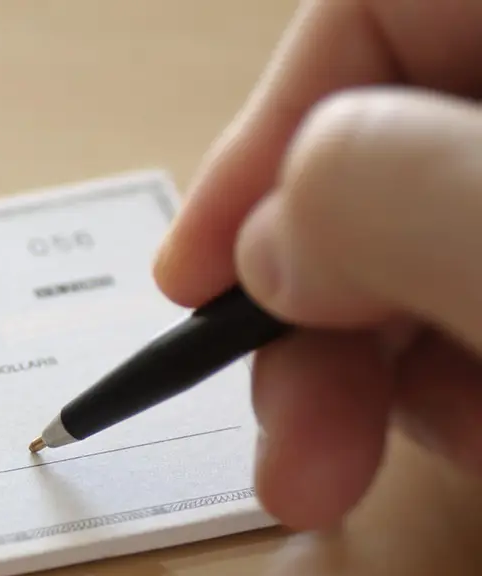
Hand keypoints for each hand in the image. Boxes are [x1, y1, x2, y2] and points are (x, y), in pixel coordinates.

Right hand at [152, 0, 481, 530]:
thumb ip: (389, 199)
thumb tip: (267, 251)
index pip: (369, 17)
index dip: (261, 145)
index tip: (189, 281)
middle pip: (386, 167)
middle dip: (319, 319)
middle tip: (299, 453)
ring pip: (430, 260)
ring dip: (391, 377)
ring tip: (433, 464)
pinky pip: (481, 315)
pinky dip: (467, 391)